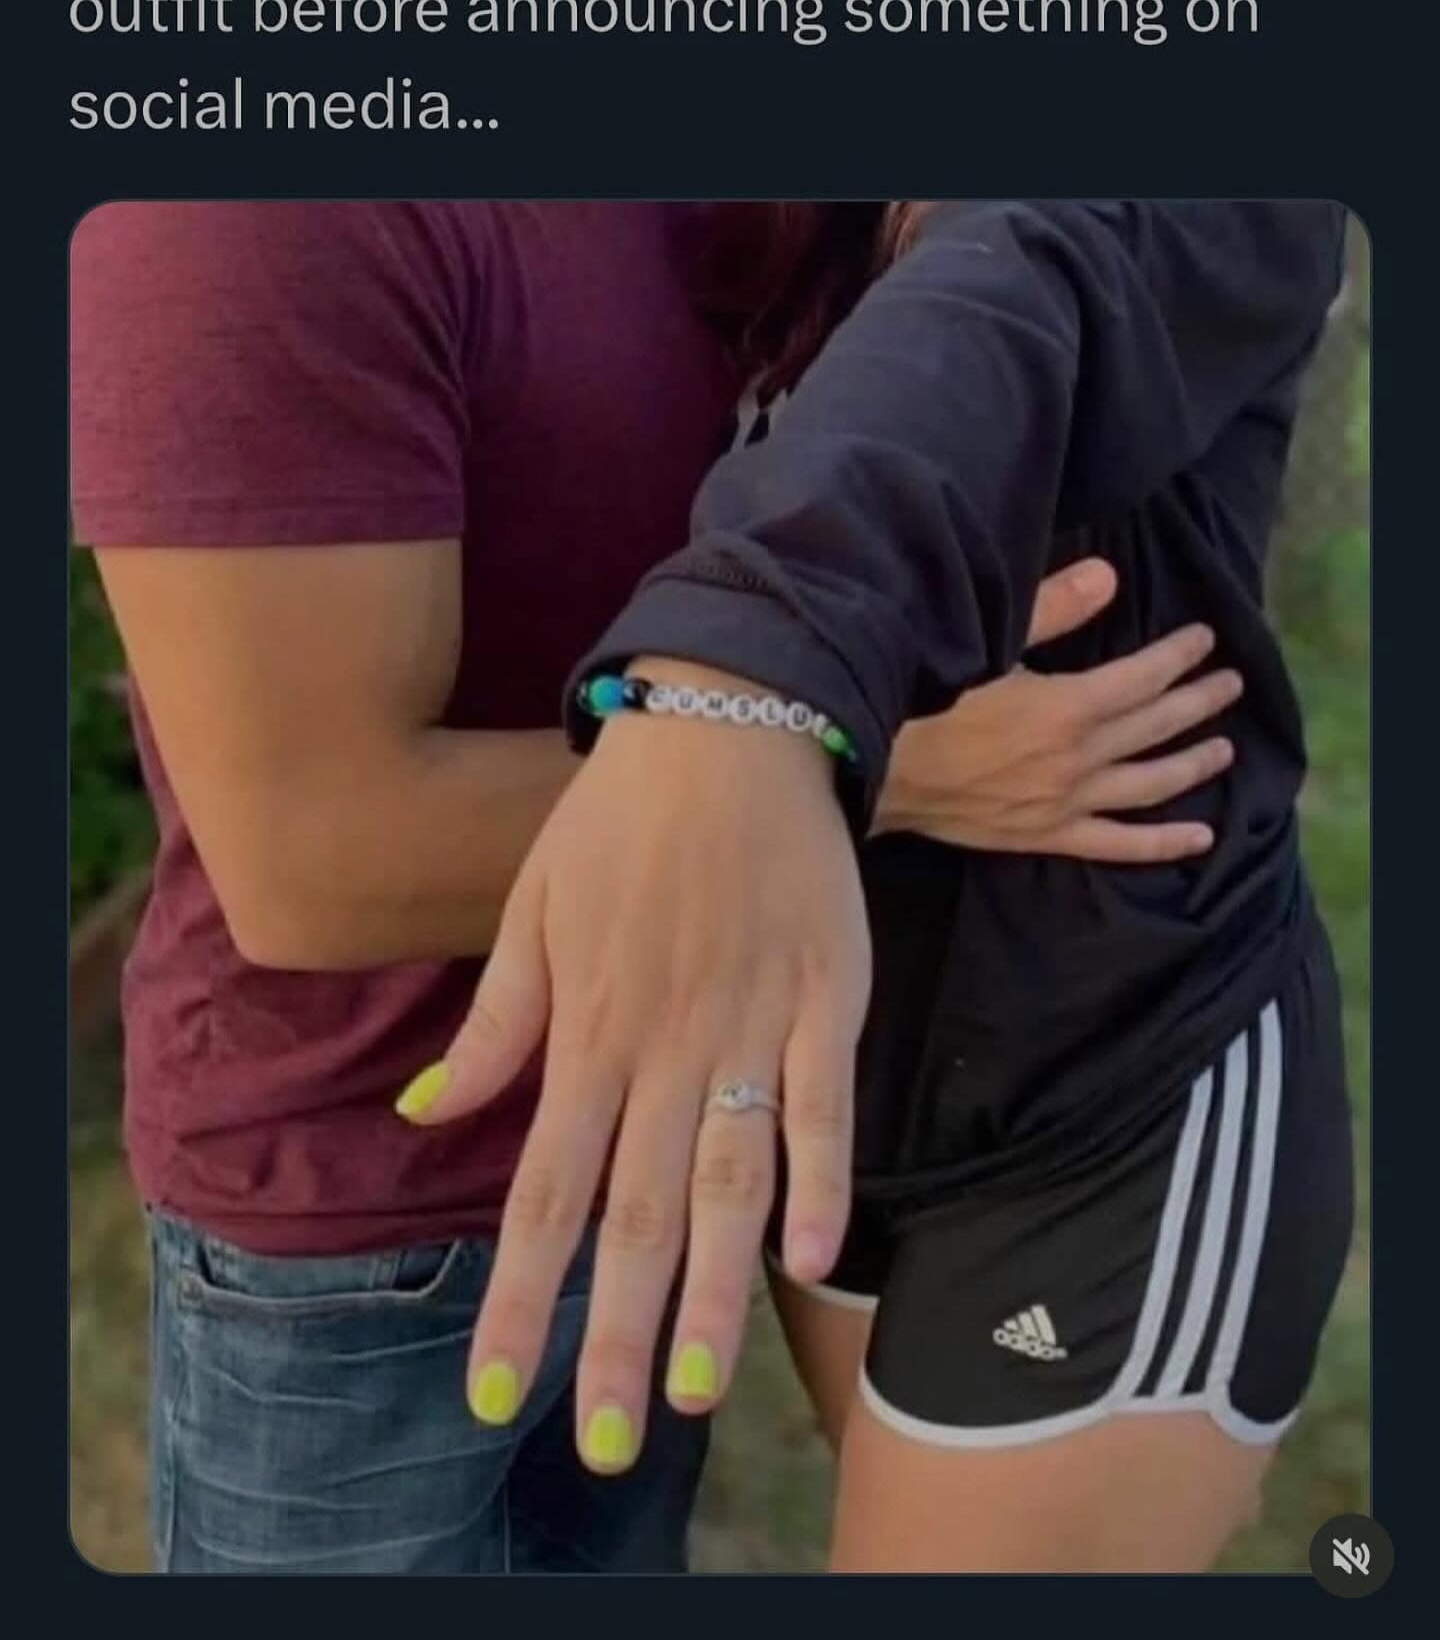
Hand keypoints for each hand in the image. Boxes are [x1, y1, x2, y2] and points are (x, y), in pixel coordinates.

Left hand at [399, 662, 868, 1471]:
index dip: (519, 1296)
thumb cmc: (616, 822)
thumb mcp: (530, 911)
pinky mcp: (822, 996)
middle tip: (607, 1444)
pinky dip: (822, 1176)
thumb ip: (493, 1025)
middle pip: (633, 1212)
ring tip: (699, 1393)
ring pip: (727, 1176)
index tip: (496, 1391)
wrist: (726, 723)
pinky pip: (823, 1099)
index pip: (540, 1191)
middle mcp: (659, 1044)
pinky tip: (812, 1257)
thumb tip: (422, 1118)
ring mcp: (746, 1023)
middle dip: (616, 1336)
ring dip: (716, 1290)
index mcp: (584, 1029)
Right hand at [876, 559, 1242, 861]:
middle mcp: (1078, 759)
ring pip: (1149, 784)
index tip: (1203, 639)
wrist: (871, 767)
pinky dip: (1161, 843)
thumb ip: (1051, 610)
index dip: (1178, 656)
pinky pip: (1116, 844)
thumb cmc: (919, 699)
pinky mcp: (1044, 835)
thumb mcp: (984, 642)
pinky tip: (1200, 837)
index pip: (1143, 677)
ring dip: (1192, 764)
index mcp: (1068, 707)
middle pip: (1156, 727)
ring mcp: (1065, 803)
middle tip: (1229, 683)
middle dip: (1198, 701)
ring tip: (1224, 749)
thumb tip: (1107, 577)